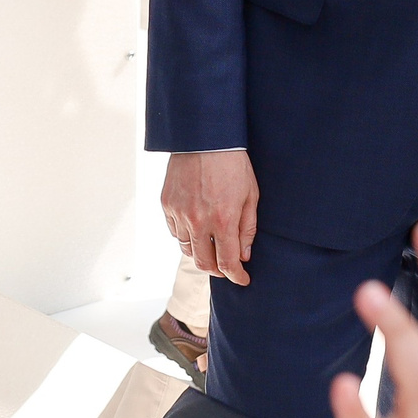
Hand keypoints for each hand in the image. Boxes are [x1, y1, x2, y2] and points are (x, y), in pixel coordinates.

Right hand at [162, 150, 257, 285]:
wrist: (205, 138)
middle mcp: (199, 221)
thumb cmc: (233, 164)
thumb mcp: (250, 195)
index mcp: (223, 220)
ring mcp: (180, 213)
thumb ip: (247, 228)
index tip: (243, 280)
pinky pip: (175, 232)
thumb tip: (244, 256)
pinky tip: (197, 230)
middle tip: (226, 267)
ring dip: (201, 254)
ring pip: (187, 249)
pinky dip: (186, 237)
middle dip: (217, 270)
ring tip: (212, 248)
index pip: (228, 262)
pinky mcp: (167, 204)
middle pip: (204, 263)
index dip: (237, 276)